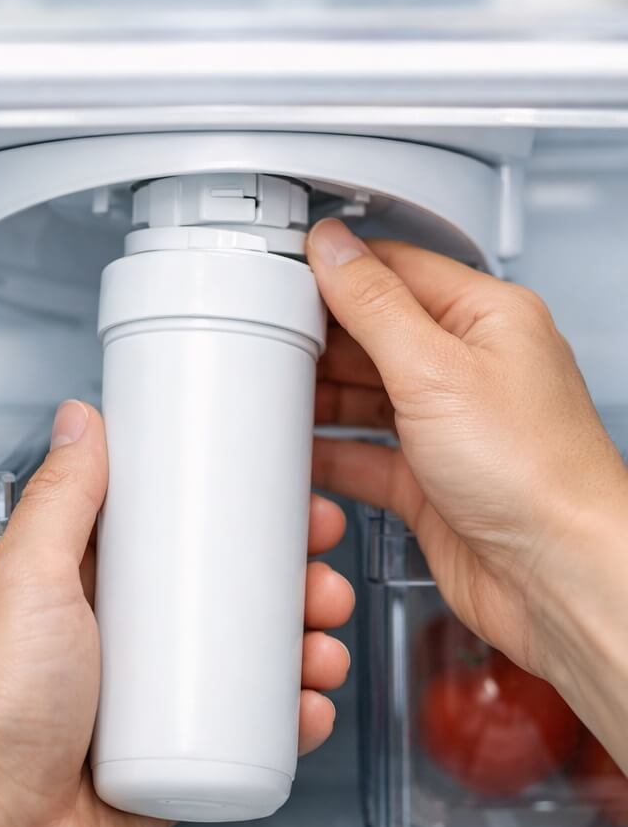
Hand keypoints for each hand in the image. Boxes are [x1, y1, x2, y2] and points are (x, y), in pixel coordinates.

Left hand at [0, 402, 351, 826]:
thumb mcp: (28, 579)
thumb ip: (59, 499)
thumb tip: (81, 420)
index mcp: (90, 588)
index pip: (182, 535)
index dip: (242, 517)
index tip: (291, 505)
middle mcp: (125, 639)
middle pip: (229, 597)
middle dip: (291, 585)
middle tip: (323, 580)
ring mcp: (154, 702)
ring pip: (250, 662)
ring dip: (303, 648)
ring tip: (324, 649)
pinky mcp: (176, 759)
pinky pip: (248, 730)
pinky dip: (289, 717)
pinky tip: (310, 708)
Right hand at [307, 219, 627, 765]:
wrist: (558, 576)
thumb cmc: (535, 473)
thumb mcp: (436, 370)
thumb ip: (374, 307)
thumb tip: (333, 251)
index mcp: (488, 319)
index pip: (398, 270)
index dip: (339, 269)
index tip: (285, 275)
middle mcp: (470, 369)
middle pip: (377, 334)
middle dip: (322, 339)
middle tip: (269, 339)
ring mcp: (449, 427)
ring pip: (367, 396)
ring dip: (322, 397)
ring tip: (273, 392)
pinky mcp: (430, 482)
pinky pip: (367, 455)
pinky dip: (332, 453)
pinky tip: (301, 451)